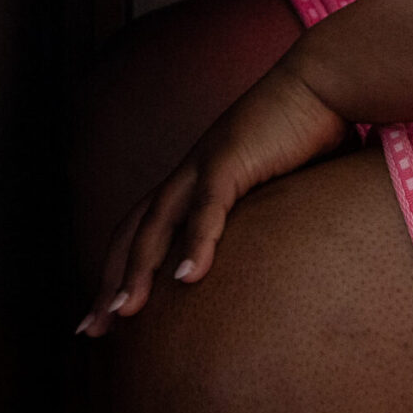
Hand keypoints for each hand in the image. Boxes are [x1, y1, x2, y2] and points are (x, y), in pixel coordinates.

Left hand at [78, 62, 349, 332]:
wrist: (321, 82)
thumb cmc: (305, 132)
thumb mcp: (276, 186)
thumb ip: (262, 218)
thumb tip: (275, 255)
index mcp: (192, 181)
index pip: (141, 231)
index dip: (119, 272)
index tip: (107, 315)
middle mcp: (187, 175)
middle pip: (133, 235)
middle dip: (109, 283)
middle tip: (90, 330)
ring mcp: (204, 166)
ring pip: (156, 226)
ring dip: (137, 272)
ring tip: (124, 314)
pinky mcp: (231, 161)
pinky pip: (207, 209)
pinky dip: (195, 244)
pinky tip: (188, 279)